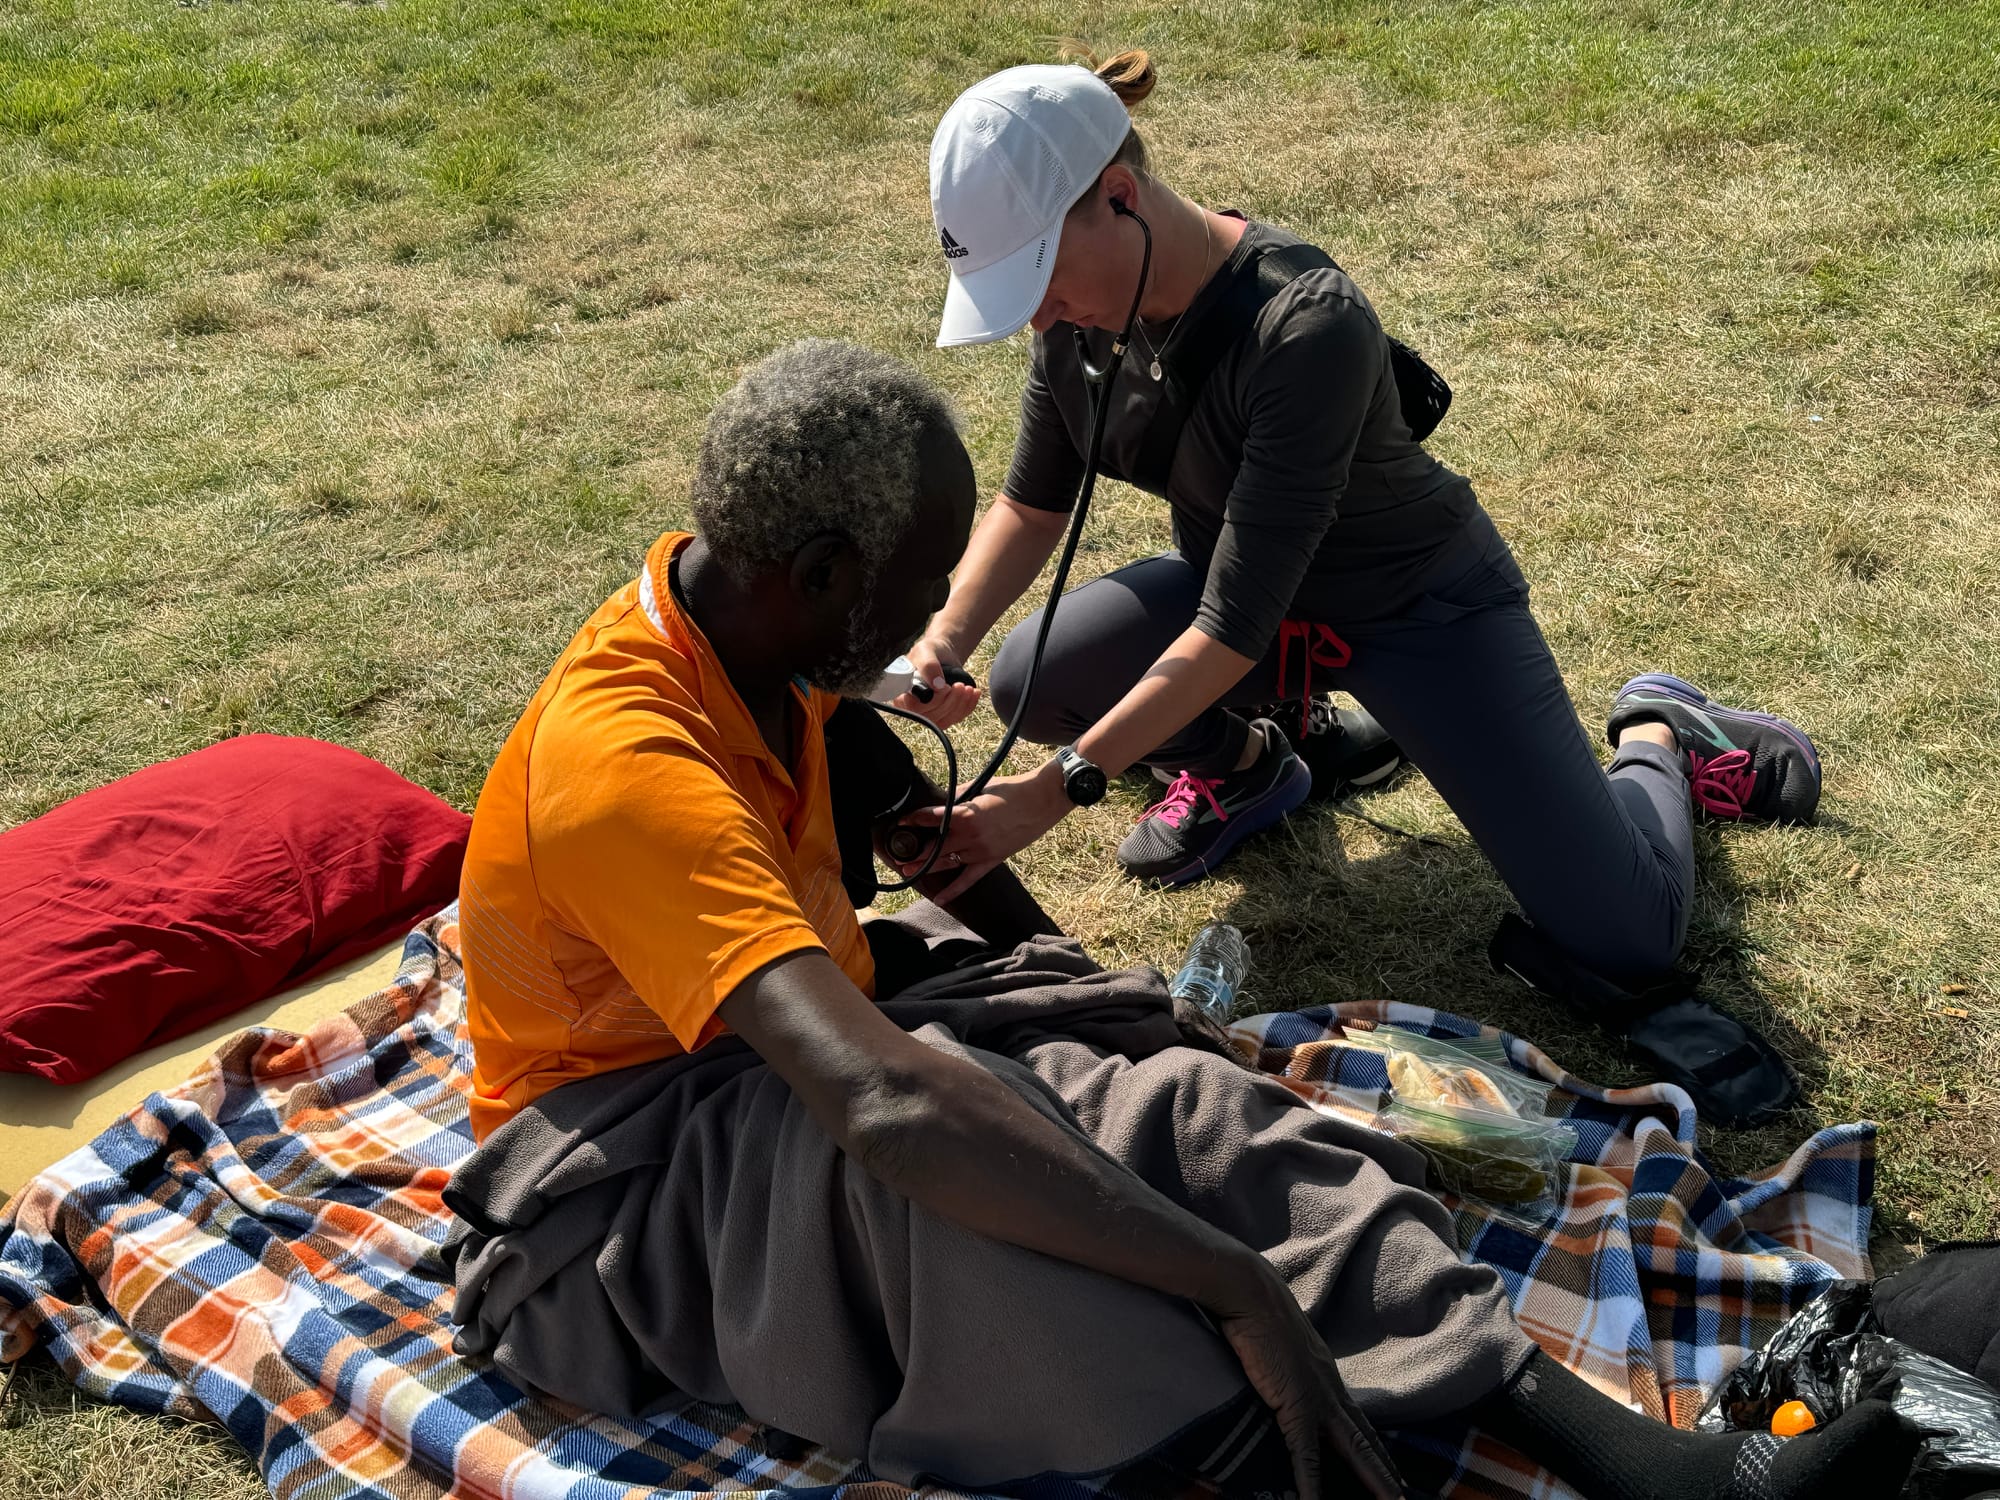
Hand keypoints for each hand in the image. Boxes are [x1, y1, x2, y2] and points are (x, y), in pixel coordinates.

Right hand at [893, 634, 980, 728]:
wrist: (942, 654)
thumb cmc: (929, 651)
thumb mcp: (925, 651)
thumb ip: (928, 666)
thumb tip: (937, 685)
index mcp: (902, 694)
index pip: (913, 708)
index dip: (931, 701)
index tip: (944, 686)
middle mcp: (912, 708)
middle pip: (931, 716)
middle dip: (950, 702)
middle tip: (960, 685)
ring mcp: (928, 713)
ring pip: (945, 720)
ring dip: (960, 705)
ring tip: (968, 688)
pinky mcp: (942, 714)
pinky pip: (956, 718)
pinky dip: (968, 706)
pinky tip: (973, 693)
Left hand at [893, 763, 1068, 902]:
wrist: (1043, 800)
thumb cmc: (1012, 789)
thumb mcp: (981, 787)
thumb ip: (959, 796)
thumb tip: (943, 801)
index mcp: (966, 813)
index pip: (932, 818)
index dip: (914, 819)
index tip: (901, 822)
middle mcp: (970, 835)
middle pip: (935, 846)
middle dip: (916, 850)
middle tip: (899, 855)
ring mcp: (981, 850)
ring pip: (947, 863)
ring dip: (926, 867)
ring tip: (907, 871)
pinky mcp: (992, 860)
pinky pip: (969, 879)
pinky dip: (953, 890)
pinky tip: (939, 899)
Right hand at [1211, 1268, 1406, 1499]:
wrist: (1252, 1294)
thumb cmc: (1258, 1310)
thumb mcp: (1280, 1342)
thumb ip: (1287, 1362)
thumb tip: (1279, 1367)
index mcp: (1326, 1375)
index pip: (1357, 1420)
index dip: (1374, 1447)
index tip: (1390, 1468)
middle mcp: (1330, 1388)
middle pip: (1365, 1440)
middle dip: (1385, 1472)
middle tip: (1403, 1497)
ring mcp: (1317, 1399)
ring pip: (1354, 1450)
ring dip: (1374, 1481)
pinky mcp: (1295, 1406)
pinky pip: (1306, 1455)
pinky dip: (1312, 1485)